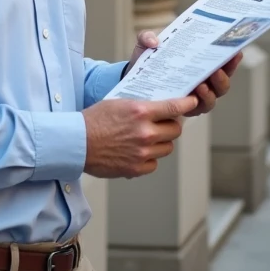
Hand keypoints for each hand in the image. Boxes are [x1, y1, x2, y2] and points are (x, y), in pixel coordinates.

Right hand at [82, 96, 197, 178]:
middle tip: (163, 124)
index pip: (174, 107)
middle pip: (175, 130)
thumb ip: (140, 107)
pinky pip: (154, 163)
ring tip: (147, 139)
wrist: (76, 143)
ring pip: (167, 148)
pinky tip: (137, 152)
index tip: (193, 102)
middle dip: (171, 126)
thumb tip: (158, 109)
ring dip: (161, 143)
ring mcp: (143, 152)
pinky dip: (149, 158)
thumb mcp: (118, 103)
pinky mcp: (136, 168)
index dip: (187, 104)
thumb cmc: (93, 121)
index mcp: (141, 112)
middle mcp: (145, 132)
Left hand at [122, 30, 242, 117]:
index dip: (231, 58)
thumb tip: (154, 40)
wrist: (131, 80)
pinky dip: (198, 102)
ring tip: (202, 85)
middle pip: (223, 81)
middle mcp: (203, 80)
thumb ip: (146, 37)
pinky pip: (197, 109)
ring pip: (213, 97)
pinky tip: (192, 96)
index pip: (222, 61)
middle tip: (218, 68)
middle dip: (224, 75)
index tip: (236, 51)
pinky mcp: (184, 109)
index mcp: (199, 63)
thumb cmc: (145, 61)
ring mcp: (195, 96)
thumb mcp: (145, 44)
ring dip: (211, 92)